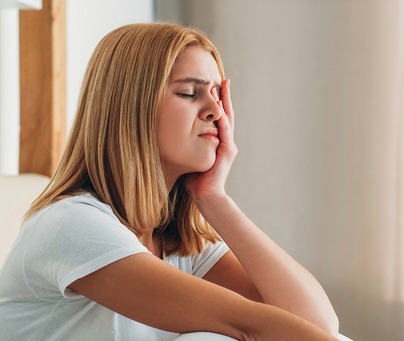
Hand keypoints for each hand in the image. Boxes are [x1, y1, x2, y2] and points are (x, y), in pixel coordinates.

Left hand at [185, 79, 236, 204]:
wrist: (206, 196)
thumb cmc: (196, 181)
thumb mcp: (191, 157)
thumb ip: (188, 146)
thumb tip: (174, 136)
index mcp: (219, 143)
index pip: (219, 118)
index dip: (217, 103)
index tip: (213, 88)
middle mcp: (227, 142)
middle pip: (227, 114)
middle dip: (224, 97)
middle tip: (223, 81)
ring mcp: (229, 146)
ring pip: (227, 119)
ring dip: (224, 103)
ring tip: (222, 88)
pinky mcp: (227, 152)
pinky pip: (225, 130)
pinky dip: (222, 118)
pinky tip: (219, 107)